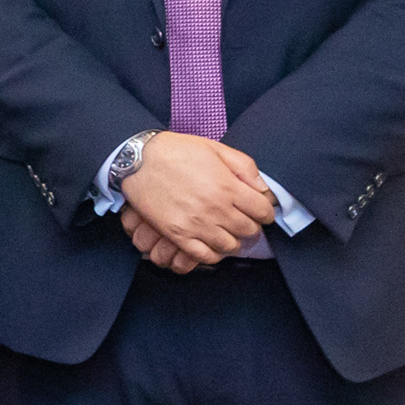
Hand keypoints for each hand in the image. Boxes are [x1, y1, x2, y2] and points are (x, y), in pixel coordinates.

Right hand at [116, 132, 274, 272]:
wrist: (138, 160)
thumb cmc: (176, 151)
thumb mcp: (216, 148)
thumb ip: (245, 166)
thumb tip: (262, 187)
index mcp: (228, 186)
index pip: (263, 211)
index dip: (266, 211)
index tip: (260, 210)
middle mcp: (216, 209)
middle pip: (249, 230)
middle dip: (251, 226)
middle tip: (244, 220)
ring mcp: (197, 224)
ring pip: (230, 246)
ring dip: (233, 240)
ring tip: (227, 231)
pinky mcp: (178, 234)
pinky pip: (204, 256)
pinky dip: (213, 253)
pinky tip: (211, 243)